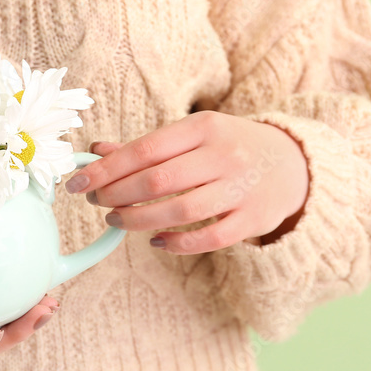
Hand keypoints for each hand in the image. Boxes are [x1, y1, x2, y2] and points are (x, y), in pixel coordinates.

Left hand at [65, 110, 309, 253]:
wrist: (293, 164)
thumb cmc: (228, 148)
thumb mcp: (192, 135)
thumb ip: (146, 147)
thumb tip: (95, 152)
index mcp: (203, 127)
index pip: (145, 149)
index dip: (106, 169)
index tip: (77, 182)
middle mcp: (223, 155)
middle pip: (158, 180)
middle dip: (117, 194)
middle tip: (97, 202)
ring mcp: (240, 188)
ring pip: (180, 210)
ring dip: (139, 219)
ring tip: (117, 220)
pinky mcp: (253, 219)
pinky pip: (208, 238)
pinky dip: (177, 243)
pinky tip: (156, 241)